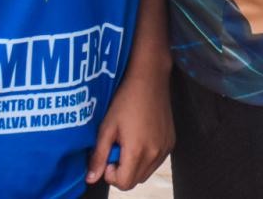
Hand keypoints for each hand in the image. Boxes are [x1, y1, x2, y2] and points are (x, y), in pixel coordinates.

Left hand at [87, 62, 173, 190]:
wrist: (150, 79)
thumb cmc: (126, 99)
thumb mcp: (107, 127)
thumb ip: (99, 156)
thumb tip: (91, 178)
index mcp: (138, 151)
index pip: (123, 183)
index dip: (111, 175)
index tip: (108, 157)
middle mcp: (155, 153)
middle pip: (135, 181)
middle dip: (122, 171)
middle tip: (117, 148)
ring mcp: (165, 148)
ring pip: (146, 173)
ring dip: (134, 165)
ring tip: (128, 142)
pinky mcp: (171, 142)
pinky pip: (156, 161)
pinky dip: (146, 157)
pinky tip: (140, 137)